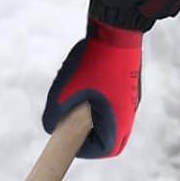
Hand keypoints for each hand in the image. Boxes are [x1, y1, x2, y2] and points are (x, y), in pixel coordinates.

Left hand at [42, 21, 142, 158]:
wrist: (116, 30)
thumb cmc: (93, 62)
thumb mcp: (66, 89)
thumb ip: (54, 113)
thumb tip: (48, 126)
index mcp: (120, 121)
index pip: (104, 149)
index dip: (84, 149)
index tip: (67, 140)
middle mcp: (129, 115)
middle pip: (110, 139)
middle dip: (90, 137)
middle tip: (71, 128)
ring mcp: (131, 101)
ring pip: (111, 121)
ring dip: (93, 118)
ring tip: (75, 102)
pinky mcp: (128, 87)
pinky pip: (114, 105)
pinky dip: (98, 104)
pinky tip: (85, 85)